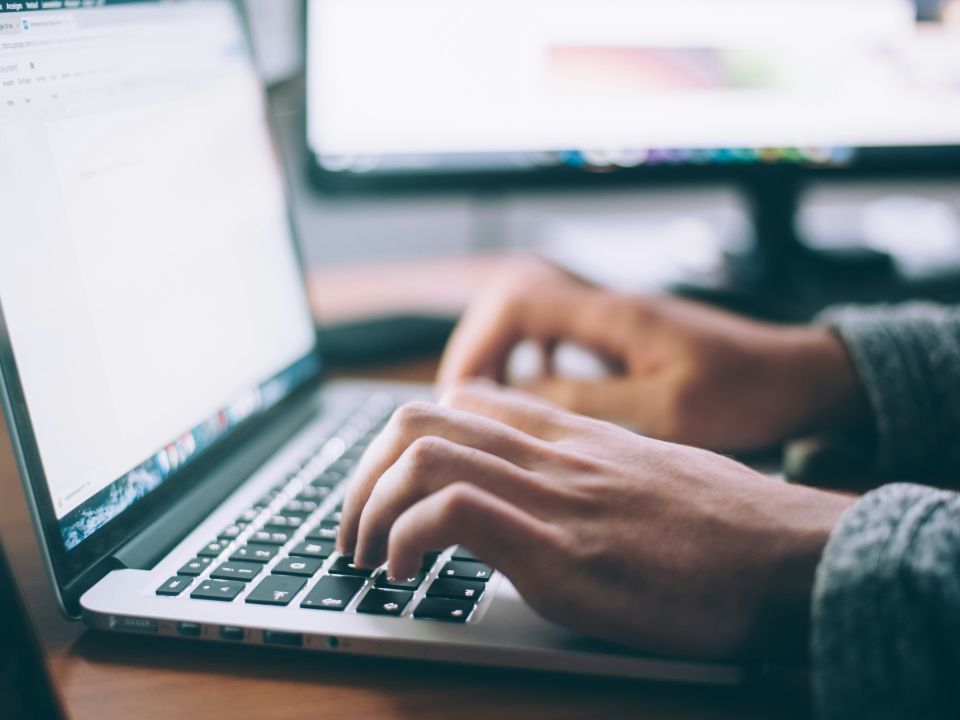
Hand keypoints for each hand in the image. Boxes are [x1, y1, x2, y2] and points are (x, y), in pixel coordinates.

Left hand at [338, 382, 854, 658]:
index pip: (462, 401)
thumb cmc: (728, 526)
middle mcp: (552, 453)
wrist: (791, 555)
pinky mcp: (560, 551)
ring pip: (421, 454)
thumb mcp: (648, 476)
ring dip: (368, 507)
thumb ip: (589, 472)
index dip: (404, 440)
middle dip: (363, 474)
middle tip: (354, 528)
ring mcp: (553, 496)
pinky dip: (405, 539)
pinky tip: (405, 574)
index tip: (389, 487)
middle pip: (419, 418)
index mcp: (570, 436)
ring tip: (366, 555)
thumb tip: (550, 496)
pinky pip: (451, 512)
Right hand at [438, 259, 866, 451]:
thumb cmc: (746, 392)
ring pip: (532, 318)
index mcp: (614, 315)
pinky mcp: (626, 337)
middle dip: (478, 349)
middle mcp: (608, 307)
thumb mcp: (667, 411)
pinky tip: (537, 393)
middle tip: (462, 401)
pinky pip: (559, 335)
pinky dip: (533, 359)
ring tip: (487, 401)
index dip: (477, 345)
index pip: (517, 304)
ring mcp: (616, 319)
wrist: (800, 376)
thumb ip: (589, 401)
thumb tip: (518, 398)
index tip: (461, 394)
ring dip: (502, 354)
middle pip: (513, 303)